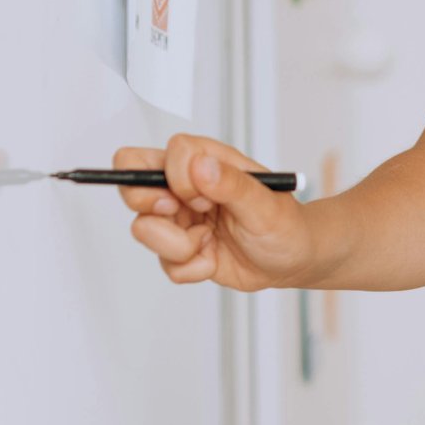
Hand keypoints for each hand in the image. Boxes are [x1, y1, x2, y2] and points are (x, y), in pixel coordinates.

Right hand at [116, 133, 313, 291]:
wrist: (292, 261)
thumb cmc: (285, 224)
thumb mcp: (265, 205)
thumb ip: (231, 184)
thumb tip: (199, 165)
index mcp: (206, 162)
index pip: (162, 156)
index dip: (173, 178)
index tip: (201, 197)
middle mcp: (185, 187)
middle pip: (131, 183)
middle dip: (150, 207)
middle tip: (184, 216)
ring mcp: (179, 218)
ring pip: (143, 229)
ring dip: (179, 247)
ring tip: (210, 245)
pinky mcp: (179, 249)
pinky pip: (165, 264)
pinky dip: (192, 269)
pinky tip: (214, 260)